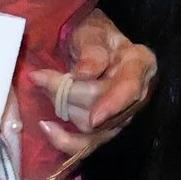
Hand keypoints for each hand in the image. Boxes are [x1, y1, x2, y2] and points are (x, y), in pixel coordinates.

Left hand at [25, 10, 157, 169]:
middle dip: (67, 95)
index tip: (94, 117)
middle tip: (41, 76)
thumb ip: (92, 52)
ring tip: (45, 86)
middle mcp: (137, 95)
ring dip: (62, 108)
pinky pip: (86, 145)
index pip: (130, 89)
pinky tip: (46, 127)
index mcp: (139, 64)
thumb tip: (84, 73)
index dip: (113, 104)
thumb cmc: (95, 38)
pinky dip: (64, 140)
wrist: (92, 47)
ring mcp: (121, 115)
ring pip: (90, 127)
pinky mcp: (105, 129)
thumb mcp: (93, 34)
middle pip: (102, 108)